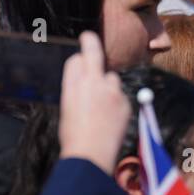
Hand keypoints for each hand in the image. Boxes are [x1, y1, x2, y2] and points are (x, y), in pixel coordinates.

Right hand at [58, 32, 132, 175]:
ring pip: (111, 78)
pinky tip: (107, 119)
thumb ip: (76, 85)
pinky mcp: (125, 103)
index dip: (84, 49)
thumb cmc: (73, 134)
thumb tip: (83, 69)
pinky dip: (115, 102)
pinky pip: (120, 96)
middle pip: (95, 57)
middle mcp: (96, 83)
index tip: (86, 39)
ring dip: (106, 85)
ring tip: (97, 107)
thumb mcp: (68, 105)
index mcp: (77, 83)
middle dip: (92, 47)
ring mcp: (113, 92)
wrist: (91, 155)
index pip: (82, 56)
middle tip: (89, 41)